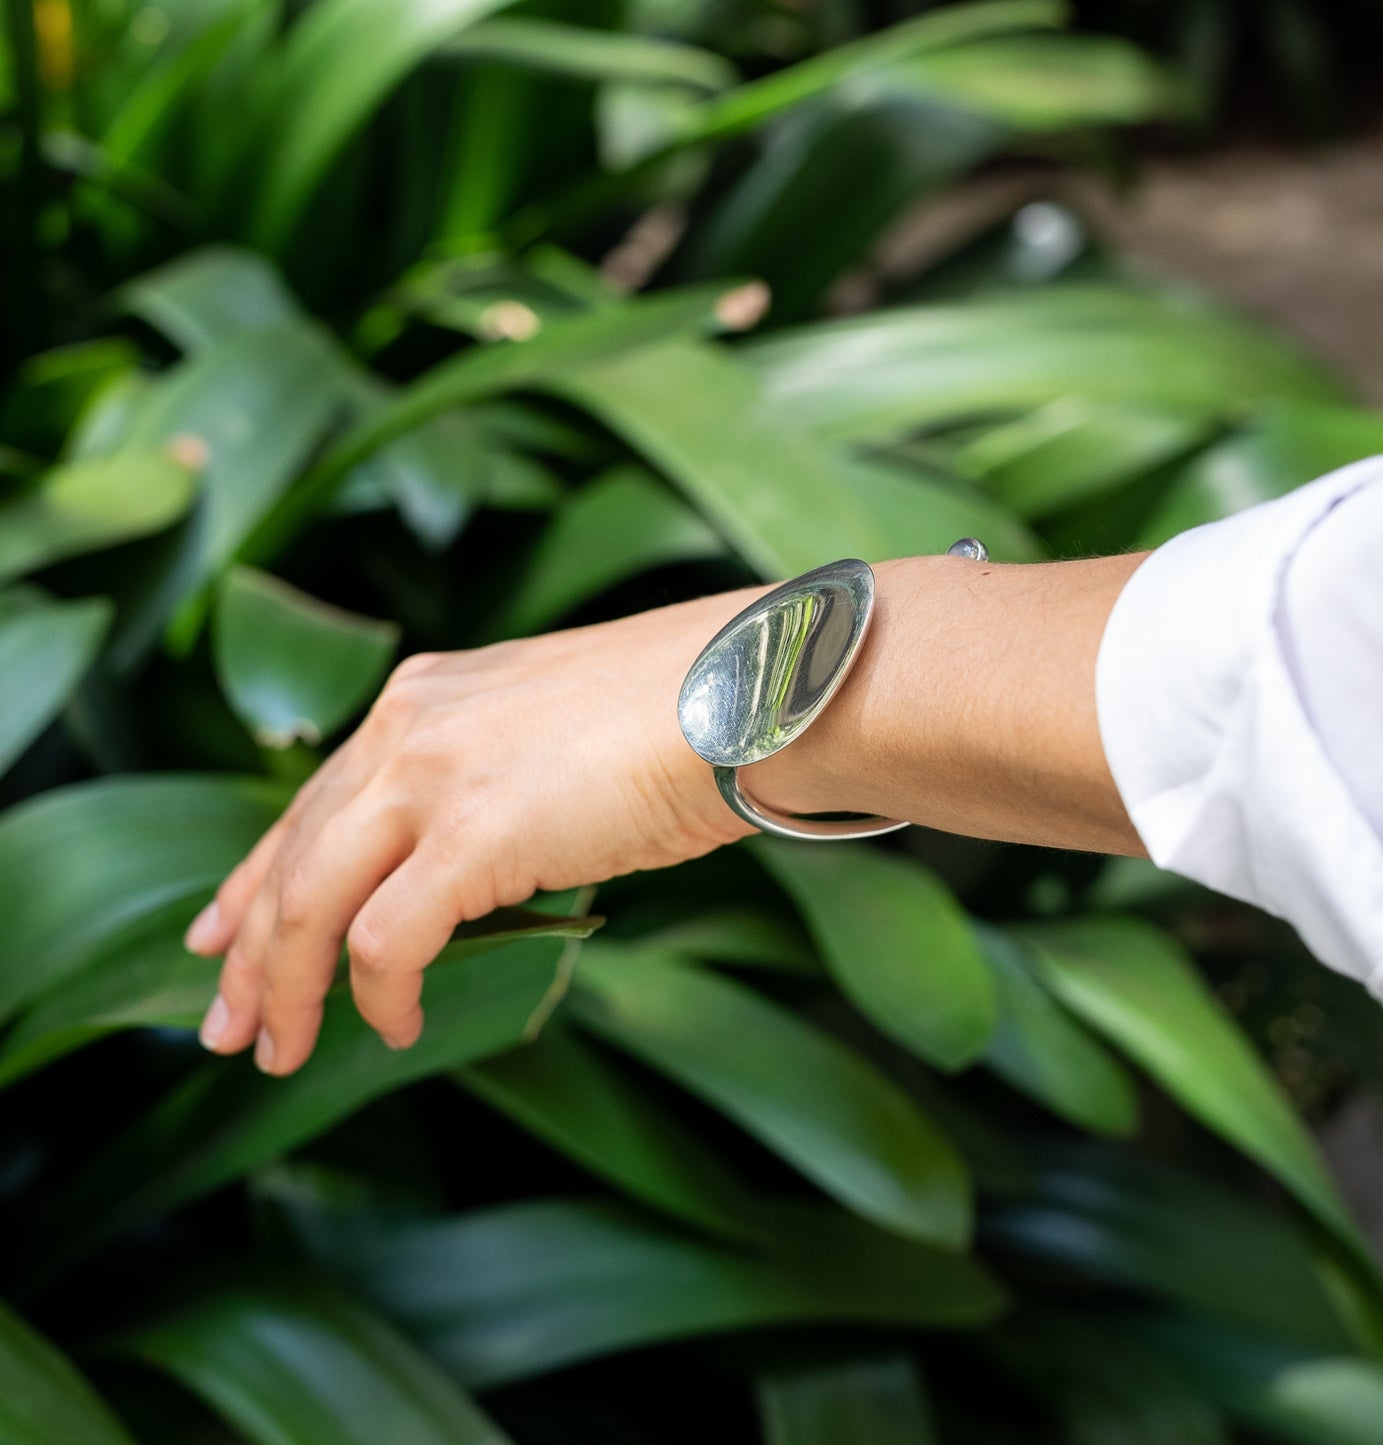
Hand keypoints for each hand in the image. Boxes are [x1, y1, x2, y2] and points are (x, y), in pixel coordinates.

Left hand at [185, 586, 765, 1075]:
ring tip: (284, 1051)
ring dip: (290, 989)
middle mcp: (405, 726)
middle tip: (227, 1024)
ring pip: (311, 905)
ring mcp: (431, 776)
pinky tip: (401, 1028)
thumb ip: (487, 781)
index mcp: (422, 699)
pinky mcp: (471, 834)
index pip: (308, 803)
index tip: (221, 933)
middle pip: (290, 858)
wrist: (744, 689)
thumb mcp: (550, 731)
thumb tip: (469, 861)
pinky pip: (387, 941)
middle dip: (247, 952)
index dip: (254, 879)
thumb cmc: (680, 714)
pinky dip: (381, 997)